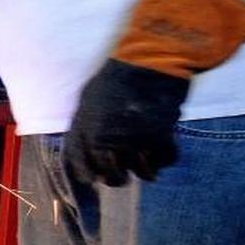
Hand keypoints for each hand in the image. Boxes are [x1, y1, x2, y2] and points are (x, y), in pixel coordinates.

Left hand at [63, 59, 188, 185]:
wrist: (145, 64)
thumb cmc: (113, 80)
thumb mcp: (87, 101)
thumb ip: (84, 125)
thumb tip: (85, 146)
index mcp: (85, 130)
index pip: (81, 166)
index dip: (88, 176)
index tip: (94, 179)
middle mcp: (107, 140)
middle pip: (112, 177)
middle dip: (117, 179)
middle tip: (122, 177)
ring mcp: (134, 141)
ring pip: (141, 173)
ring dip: (144, 172)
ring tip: (146, 168)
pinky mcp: (161, 138)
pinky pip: (163, 161)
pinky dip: (163, 160)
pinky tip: (160, 152)